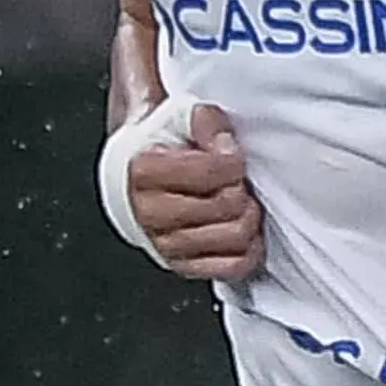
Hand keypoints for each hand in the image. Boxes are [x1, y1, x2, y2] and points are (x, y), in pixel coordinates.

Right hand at [128, 103, 263, 281]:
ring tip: (240, 201)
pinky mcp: (184, 266)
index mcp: (144, 171)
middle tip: (236, 179)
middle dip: (240, 188)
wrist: (135, 176)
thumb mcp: (177, 118)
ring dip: (248, 216)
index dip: (232, 161)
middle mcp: (150, 212)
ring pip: (235, 237)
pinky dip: (250, 248)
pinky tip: (241, 228)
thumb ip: (203, 120)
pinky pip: (234, 266)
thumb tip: (221, 140)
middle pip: (226, 205)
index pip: (209, 171)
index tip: (231, 154)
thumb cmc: (159, 148)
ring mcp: (166, 244)